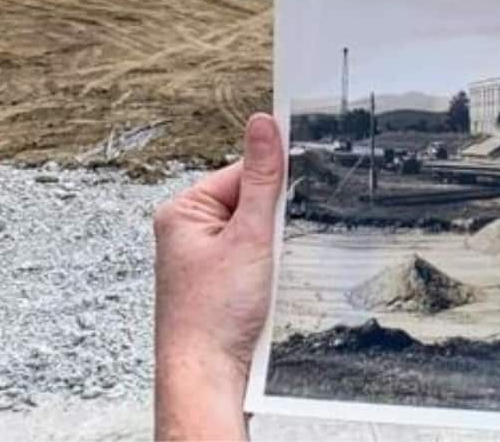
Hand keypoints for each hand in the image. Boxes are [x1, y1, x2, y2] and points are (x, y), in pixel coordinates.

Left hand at [154, 114, 283, 440]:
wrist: (207, 375)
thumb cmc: (215, 312)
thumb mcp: (247, 235)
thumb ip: (261, 178)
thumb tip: (264, 123)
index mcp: (185, 211)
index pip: (244, 172)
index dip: (278, 178)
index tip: (313, 174)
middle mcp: (193, 231)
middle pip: (254, 201)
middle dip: (280, 215)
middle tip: (292, 233)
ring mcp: (209, 258)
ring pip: (260, 230)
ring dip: (280, 242)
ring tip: (283, 261)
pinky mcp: (225, 281)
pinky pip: (259, 255)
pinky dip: (276, 262)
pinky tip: (282, 276)